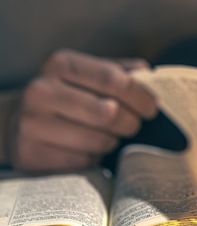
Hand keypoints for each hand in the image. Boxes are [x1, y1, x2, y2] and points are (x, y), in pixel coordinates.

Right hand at [6, 50, 156, 171]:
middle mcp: (41, 90)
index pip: (113, 79)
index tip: (152, 107)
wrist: (15, 121)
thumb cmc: (63, 94)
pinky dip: (93, 157)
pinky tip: (86, 148)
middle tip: (133, 125)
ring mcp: (33, 123)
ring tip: (107, 135)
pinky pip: (83, 161)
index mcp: (60, 64)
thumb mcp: (84, 74)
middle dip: (130, 122)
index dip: (140, 95)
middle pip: (109, 112)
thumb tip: (150, 75)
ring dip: (112, 141)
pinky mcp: (31, 153)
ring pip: (98, 140)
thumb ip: (117, 71)